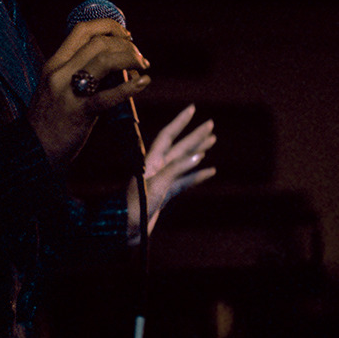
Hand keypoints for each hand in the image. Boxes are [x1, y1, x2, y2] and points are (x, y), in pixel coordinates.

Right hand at [28, 18, 150, 168]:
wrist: (33, 151)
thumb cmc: (49, 120)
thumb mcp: (56, 87)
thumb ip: (77, 71)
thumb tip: (113, 60)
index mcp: (54, 63)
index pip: (82, 30)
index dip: (109, 26)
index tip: (126, 35)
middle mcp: (59, 72)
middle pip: (98, 42)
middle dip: (125, 45)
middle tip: (139, 57)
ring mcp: (68, 92)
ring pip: (104, 60)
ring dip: (129, 58)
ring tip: (142, 66)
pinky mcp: (79, 113)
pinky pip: (107, 96)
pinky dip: (129, 87)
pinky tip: (143, 82)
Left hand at [127, 104, 215, 244]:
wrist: (126, 229)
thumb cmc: (136, 206)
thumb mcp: (156, 185)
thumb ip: (176, 170)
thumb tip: (198, 156)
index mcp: (151, 160)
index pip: (168, 135)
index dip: (180, 121)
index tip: (192, 109)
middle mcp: (157, 167)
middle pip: (180, 147)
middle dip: (195, 135)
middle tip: (210, 124)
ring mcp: (162, 180)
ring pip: (184, 162)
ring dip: (198, 151)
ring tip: (212, 141)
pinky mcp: (166, 194)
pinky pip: (185, 181)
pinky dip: (198, 176)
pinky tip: (210, 172)